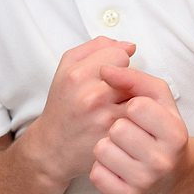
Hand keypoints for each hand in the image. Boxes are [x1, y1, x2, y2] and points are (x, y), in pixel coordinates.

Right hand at [20, 36, 134, 182]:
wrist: (53, 147)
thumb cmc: (63, 104)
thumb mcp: (68, 67)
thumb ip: (96, 47)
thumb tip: (129, 46)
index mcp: (77, 75)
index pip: (120, 54)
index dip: (118, 62)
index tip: (110, 73)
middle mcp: (91, 96)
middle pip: (132, 76)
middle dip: (128, 82)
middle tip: (116, 92)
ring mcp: (105, 118)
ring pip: (140, 97)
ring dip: (135, 100)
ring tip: (121, 106)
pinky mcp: (116, 137)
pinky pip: (139, 119)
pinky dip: (137, 118)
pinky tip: (126, 121)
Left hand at [90, 64, 188, 193]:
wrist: (172, 174)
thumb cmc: (161, 129)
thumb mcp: (159, 100)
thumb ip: (135, 78)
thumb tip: (105, 69)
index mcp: (175, 134)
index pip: (136, 106)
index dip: (132, 105)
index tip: (139, 114)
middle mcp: (163, 161)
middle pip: (117, 129)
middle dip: (118, 126)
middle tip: (130, 134)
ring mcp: (145, 183)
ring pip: (102, 150)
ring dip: (107, 145)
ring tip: (122, 149)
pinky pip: (96, 174)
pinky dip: (101, 167)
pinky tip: (116, 166)